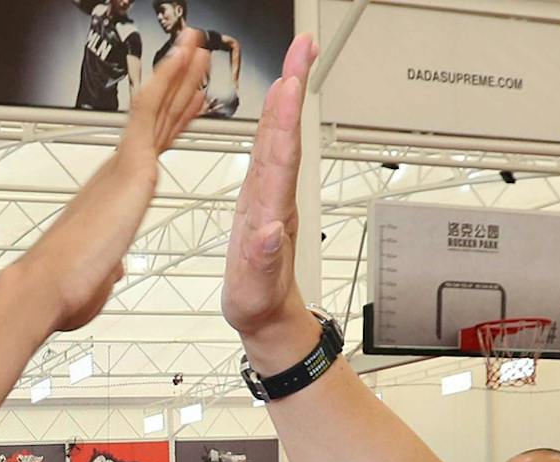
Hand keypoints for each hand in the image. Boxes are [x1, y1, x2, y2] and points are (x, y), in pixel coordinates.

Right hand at [12, 33, 208, 331]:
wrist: (48, 285)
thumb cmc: (66, 284)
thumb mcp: (101, 274)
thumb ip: (109, 264)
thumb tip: (111, 267)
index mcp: (115, 193)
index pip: (151, 149)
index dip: (171, 123)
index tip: (186, 102)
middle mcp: (117, 170)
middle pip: (156, 120)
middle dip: (178, 88)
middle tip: (193, 58)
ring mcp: (124, 163)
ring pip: (156, 105)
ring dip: (177, 72)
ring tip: (194, 44)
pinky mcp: (129, 163)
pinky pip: (149, 109)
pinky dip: (166, 78)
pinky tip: (181, 55)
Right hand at [221, 35, 322, 358]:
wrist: (267, 315)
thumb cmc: (259, 302)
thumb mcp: (256, 289)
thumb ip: (263, 260)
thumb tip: (270, 231)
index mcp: (272, 211)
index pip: (281, 154)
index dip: (285, 116)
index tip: (290, 80)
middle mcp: (275, 196)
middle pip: (285, 132)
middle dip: (293, 88)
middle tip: (303, 47)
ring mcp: (269, 194)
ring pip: (279, 136)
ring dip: (286, 98)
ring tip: (293, 62)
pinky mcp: (261, 197)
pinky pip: (269, 150)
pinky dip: (273, 122)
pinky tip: (275, 104)